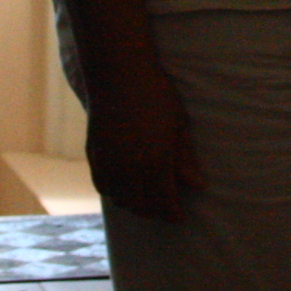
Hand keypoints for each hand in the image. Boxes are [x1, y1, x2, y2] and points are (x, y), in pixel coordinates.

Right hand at [85, 59, 202, 221]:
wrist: (118, 74)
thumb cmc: (156, 94)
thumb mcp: (178, 125)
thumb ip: (185, 159)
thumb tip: (198, 185)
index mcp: (155, 162)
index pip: (164, 202)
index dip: (172, 214)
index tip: (179, 217)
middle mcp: (129, 168)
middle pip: (141, 206)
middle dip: (155, 212)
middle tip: (165, 209)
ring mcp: (108, 163)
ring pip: (120, 200)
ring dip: (134, 204)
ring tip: (147, 199)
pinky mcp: (93, 155)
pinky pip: (103, 187)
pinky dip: (115, 193)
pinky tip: (124, 188)